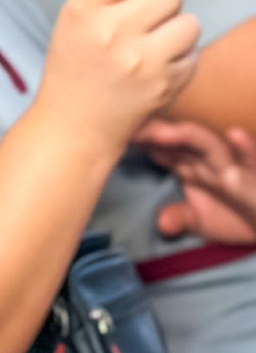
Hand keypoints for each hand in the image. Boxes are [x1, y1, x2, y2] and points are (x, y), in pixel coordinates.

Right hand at [35, 0, 198, 151]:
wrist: (76, 123)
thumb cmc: (76, 66)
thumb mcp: (72, 19)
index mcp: (83, 11)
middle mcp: (112, 32)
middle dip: (161, 0)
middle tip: (145, 16)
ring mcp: (142, 60)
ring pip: (189, 22)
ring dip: (175, 29)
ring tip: (152, 44)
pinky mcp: (166, 84)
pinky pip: (193, 54)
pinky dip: (179, 58)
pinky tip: (155, 67)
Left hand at [136, 119, 255, 244]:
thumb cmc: (236, 216)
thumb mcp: (203, 222)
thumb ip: (182, 218)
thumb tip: (162, 223)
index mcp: (193, 167)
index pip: (162, 150)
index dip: (140, 142)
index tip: (111, 135)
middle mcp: (209, 160)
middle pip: (177, 140)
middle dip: (153, 132)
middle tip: (127, 129)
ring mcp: (232, 165)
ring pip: (208, 143)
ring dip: (186, 135)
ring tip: (161, 132)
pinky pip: (252, 159)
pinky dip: (246, 147)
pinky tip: (236, 135)